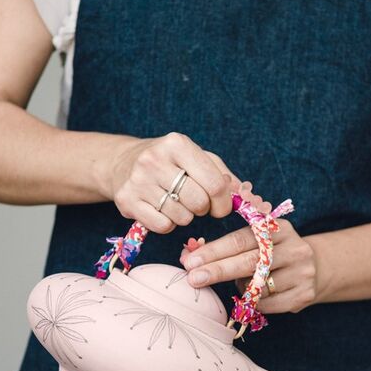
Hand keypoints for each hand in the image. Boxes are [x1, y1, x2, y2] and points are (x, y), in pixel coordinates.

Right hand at [106, 133, 238, 233]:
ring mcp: (138, 180)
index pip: (215, 184)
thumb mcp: (198, 158)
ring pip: (181, 217)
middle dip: (203, 209)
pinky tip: (161, 210)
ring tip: (175, 202)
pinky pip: (162, 226)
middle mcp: (155, 159)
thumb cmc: (170, 161)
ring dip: (185, 216)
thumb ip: (224, 176)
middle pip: (199, 203)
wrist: (122, 162)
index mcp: (178, 144)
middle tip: (195, 202)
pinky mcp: (127, 200)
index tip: (221, 206)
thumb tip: (248, 197)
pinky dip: (167, 224)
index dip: (224, 202)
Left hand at [180, 220, 318, 313]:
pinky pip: (267, 304)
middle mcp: (295, 248)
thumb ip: (225, 247)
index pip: (242, 239)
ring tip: (241, 283)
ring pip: (259, 286)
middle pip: (250, 262)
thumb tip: (188, 255)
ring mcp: (303, 273)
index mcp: (280, 228)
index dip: (215, 250)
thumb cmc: (273, 254)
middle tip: (193, 278)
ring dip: (241, 287)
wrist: (314, 269)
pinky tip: (253, 296)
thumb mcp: (256, 242)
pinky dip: (253, 302)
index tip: (191, 261)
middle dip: (218, 270)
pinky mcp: (304, 295)